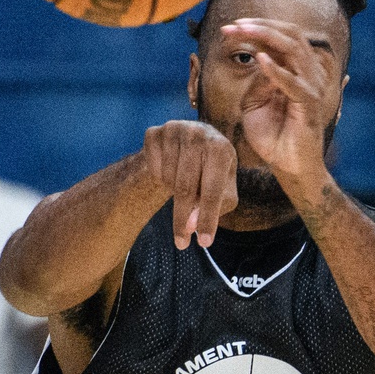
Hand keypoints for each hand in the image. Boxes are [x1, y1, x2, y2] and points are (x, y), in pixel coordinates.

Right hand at [140, 119, 237, 248]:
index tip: (204, 244)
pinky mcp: (153, 132)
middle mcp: (198, 133)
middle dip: (183, 220)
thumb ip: (214, 209)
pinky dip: (158, 178)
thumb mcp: (223, 190)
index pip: (212, 190)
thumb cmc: (212, 172)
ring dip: (172, 194)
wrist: (193, 142)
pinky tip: (169, 172)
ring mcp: (173, 129)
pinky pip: (152, 168)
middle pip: (185, 189)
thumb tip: (190, 226)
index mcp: (221, 148)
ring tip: (182, 187)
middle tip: (181, 244)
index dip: (208, 219)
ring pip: (166, 179)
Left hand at [220, 17, 340, 191]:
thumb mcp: (255, 103)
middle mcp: (309, 74)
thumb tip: (256, 59)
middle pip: (290, 35)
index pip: (283, 37)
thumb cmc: (273, 136)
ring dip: (266, 37)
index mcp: (298, 70)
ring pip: (294, 50)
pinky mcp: (310, 105)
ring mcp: (312, 87)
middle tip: (233, 25)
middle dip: (260, 25)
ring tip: (242, 31)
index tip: (231, 26)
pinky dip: (277, 70)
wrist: (288, 167)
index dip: (258, 27)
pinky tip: (260, 61)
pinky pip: (294, 84)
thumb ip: (257, 81)